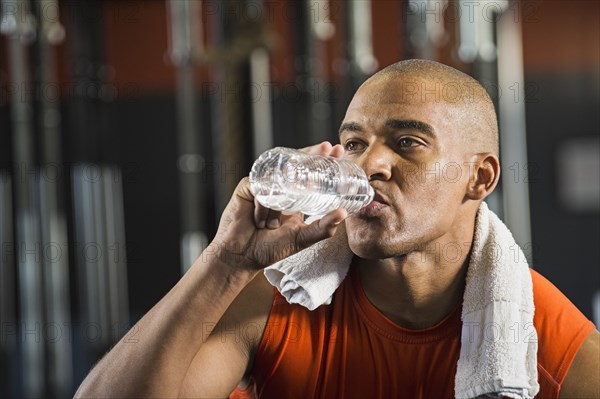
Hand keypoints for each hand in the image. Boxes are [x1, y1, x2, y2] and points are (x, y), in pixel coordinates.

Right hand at [211, 142, 347, 270]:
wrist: (242, 256)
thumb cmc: (270, 248)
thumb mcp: (302, 238)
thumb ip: (323, 228)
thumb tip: (343, 213)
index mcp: (294, 196)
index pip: (311, 173)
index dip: (323, 161)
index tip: (338, 151)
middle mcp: (280, 187)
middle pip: (296, 164)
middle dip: (313, 153)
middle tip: (326, 148)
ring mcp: (264, 185)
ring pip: (278, 173)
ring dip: (290, 176)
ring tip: (302, 180)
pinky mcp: (247, 187)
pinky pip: (261, 188)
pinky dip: (264, 205)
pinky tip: (263, 221)